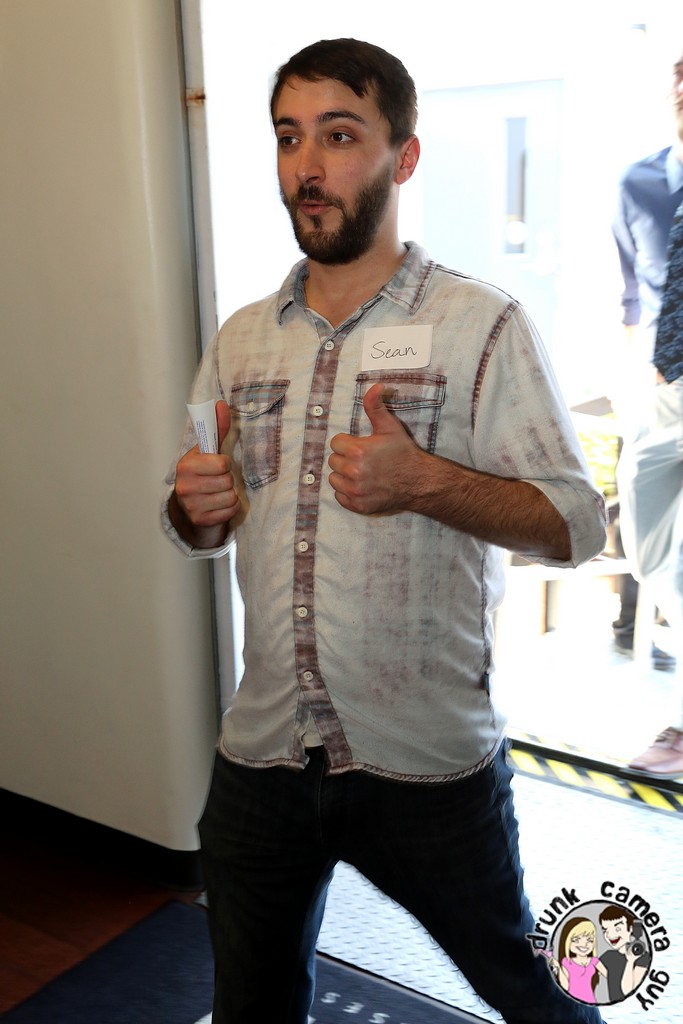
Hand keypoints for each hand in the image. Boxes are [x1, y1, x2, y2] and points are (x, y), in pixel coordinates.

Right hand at [173, 400, 239, 534]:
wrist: (189, 508)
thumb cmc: (202, 475)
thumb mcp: (207, 452)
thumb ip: (216, 429)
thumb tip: (222, 404)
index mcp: (186, 465)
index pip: (222, 464)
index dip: (224, 464)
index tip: (216, 466)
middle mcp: (184, 486)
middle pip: (228, 480)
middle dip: (227, 480)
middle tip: (217, 482)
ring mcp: (191, 505)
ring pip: (230, 496)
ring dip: (229, 495)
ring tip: (218, 493)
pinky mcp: (200, 520)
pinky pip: (230, 510)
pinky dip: (230, 508)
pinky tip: (219, 506)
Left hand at [328, 383, 423, 514]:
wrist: (419, 481)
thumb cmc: (403, 453)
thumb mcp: (390, 426)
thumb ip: (376, 406)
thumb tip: (375, 386)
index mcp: (357, 451)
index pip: (335, 443)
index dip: (348, 443)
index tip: (361, 446)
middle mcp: (354, 471)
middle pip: (333, 461)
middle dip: (345, 458)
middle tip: (364, 459)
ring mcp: (355, 490)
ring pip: (334, 479)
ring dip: (344, 476)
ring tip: (362, 472)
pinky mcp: (358, 505)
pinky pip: (339, 496)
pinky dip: (347, 492)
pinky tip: (362, 485)